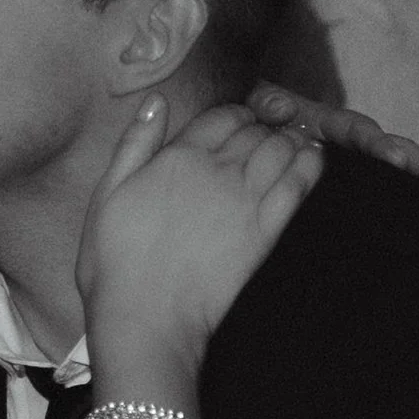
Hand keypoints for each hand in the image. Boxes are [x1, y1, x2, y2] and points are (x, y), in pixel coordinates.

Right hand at [77, 97, 322, 361]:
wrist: (146, 318)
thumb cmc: (115, 261)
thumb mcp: (107, 193)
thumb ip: (135, 143)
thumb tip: (155, 100)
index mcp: (179, 157)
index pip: (223, 116)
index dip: (235, 115)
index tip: (237, 125)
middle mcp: (217, 171)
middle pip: (256, 131)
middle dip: (263, 128)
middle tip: (264, 137)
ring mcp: (246, 201)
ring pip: (281, 150)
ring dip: (288, 140)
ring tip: (289, 144)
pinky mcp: (266, 232)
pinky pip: (298, 185)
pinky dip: (309, 165)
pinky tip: (311, 160)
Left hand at [246, 79, 418, 212]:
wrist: (260, 135)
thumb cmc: (262, 122)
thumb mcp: (261, 108)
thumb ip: (268, 104)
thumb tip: (280, 109)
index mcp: (335, 126)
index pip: (362, 134)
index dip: (380, 146)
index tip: (396, 159)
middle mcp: (360, 144)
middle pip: (401, 155)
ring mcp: (366, 166)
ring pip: (408, 176)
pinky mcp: (366, 186)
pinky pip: (397, 197)